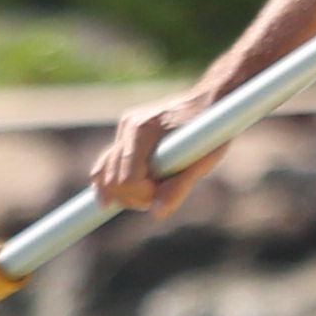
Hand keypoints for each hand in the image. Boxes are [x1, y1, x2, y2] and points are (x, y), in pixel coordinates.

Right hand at [92, 90, 223, 212]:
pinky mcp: (125, 132)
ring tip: (147, 194)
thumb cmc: (211, 132)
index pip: (128, 180)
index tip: (160, 195)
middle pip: (112, 180)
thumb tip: (157, 214)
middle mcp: (129, 127)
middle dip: (132, 197)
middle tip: (156, 199)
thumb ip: (179, 188)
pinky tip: (113, 196)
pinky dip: (109, 181)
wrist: (209, 102)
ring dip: (121, 192)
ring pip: (103, 172)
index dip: (143, 196)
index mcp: (144, 131)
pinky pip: (106, 162)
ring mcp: (124, 128)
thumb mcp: (201, 163)